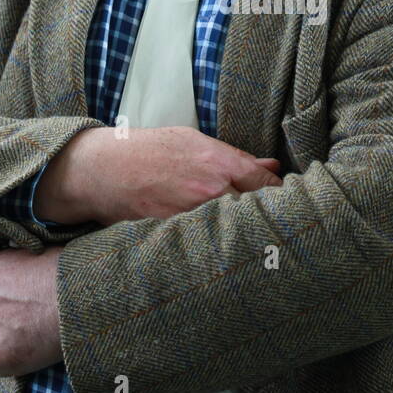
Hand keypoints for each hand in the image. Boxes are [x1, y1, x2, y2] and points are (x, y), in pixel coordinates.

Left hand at [0, 246, 64, 376]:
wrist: (79, 298)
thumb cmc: (60, 270)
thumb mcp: (28, 252)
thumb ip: (9, 264)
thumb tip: (12, 271)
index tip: (18, 294)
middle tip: (28, 315)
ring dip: (6, 339)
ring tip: (36, 330)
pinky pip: (1, 361)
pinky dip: (17, 357)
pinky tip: (37, 346)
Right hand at [35, 126, 282, 225]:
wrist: (102, 171)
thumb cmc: (148, 151)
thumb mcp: (192, 141)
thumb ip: (235, 156)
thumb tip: (271, 164)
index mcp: (218, 163)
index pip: (267, 184)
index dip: (283, 195)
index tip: (290, 201)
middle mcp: (210, 191)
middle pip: (258, 212)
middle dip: (272, 218)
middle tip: (282, 226)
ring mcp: (193, 216)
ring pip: (235, 232)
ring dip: (247, 236)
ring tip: (258, 241)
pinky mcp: (176, 236)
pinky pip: (208, 246)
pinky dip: (219, 248)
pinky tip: (225, 250)